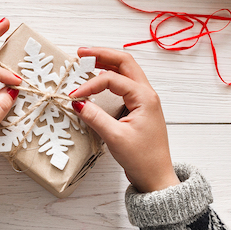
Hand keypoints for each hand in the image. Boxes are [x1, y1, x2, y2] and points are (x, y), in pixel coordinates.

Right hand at [70, 48, 179, 192]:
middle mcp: (147, 94)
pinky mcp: (140, 108)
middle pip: (124, 62)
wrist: (156, 177)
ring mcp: (145, 100)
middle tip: (81, 52)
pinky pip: (126, 84)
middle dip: (102, 54)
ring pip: (126, 71)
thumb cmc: (142, 159)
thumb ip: (95, 117)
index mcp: (144, 97)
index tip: (74, 96)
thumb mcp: (115, 138)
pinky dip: (112, 76)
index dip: (90, 84)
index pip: (112, 79)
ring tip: (88, 60)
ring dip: (107, 63)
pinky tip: (99, 78)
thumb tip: (77, 102)